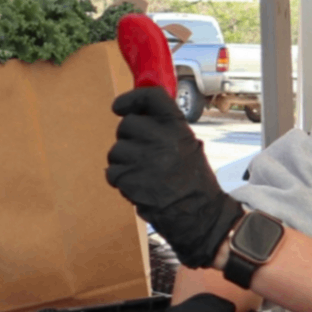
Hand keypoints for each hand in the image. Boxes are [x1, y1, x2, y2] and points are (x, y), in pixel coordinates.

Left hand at [106, 87, 242, 267]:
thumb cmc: (193, 181)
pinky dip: (121, 181)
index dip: (130, 99)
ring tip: (145, 174)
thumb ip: (163, 128)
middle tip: (143, 155)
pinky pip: (112, 172)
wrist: (200, 215)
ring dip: (124, 163)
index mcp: (176, 126)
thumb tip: (134, 114)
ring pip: (116, 150)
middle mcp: (160, 138)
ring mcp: (143, 158)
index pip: (150, 96)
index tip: (119, 107)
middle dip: (128, 139)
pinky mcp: (129, 179)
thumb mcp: (187, 144)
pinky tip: (139, 186)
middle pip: (126, 125)